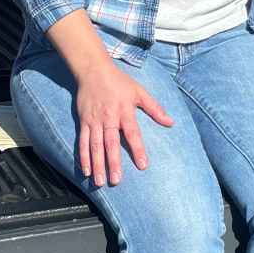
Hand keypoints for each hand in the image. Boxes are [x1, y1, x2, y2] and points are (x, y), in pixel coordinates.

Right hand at [74, 59, 173, 187]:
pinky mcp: (84, 121)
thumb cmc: (119, 82)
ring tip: (100, 182)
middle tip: (116, 181)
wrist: (93, 70)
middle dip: (113, 162)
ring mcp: (95, 120)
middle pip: (111, 142)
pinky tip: (86, 170)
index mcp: (124, 110)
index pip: (132, 132)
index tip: (143, 165)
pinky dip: (83, 156)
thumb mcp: (139, 91)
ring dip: (97, 164)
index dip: (138, 149)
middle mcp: (109, 117)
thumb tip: (171, 122)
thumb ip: (155, 108)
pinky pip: (82, 141)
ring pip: (95, 145)